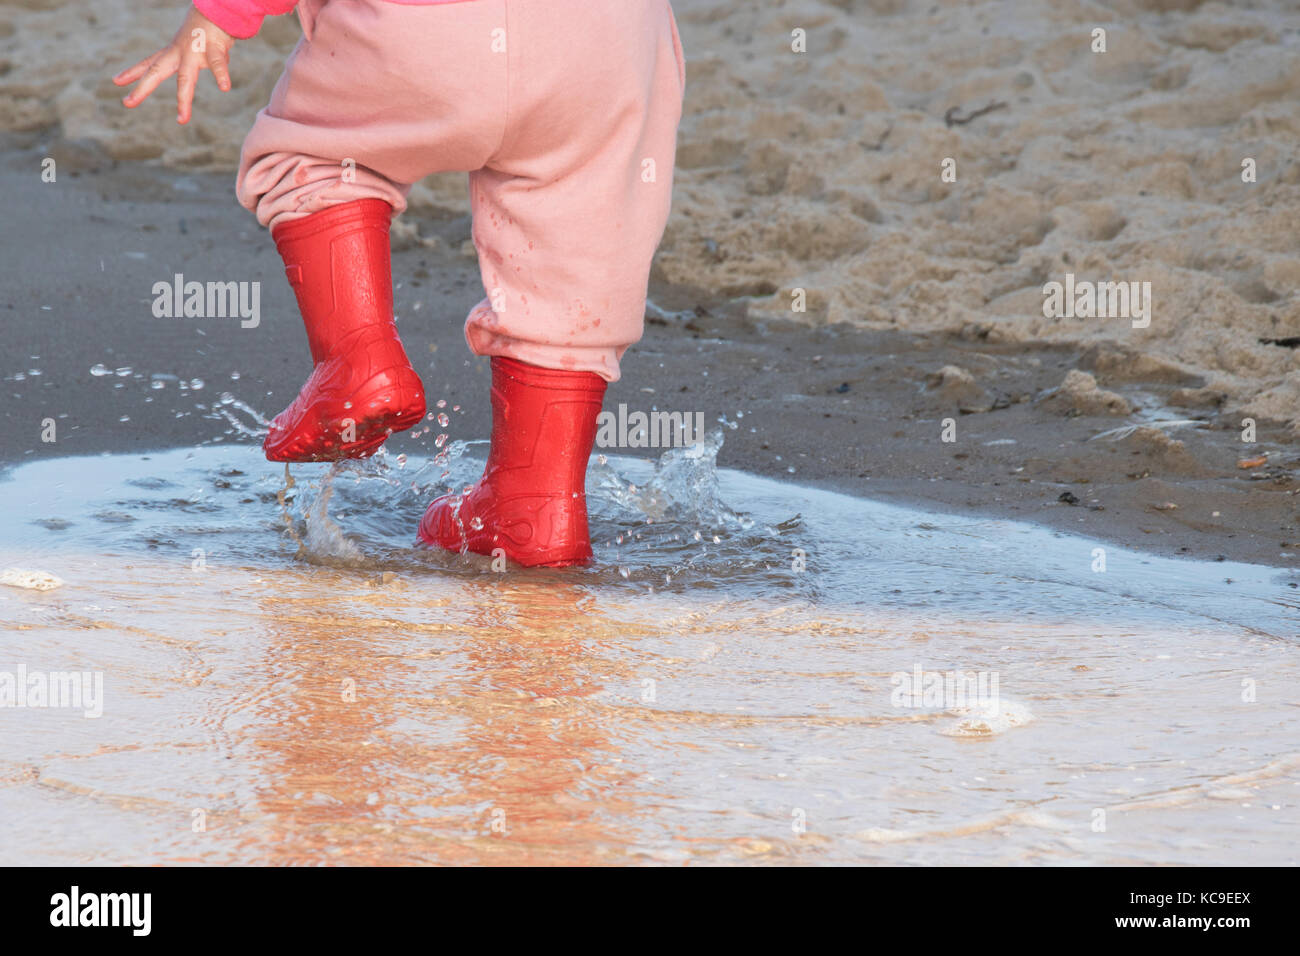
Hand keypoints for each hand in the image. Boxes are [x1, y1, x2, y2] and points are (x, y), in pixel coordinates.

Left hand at [113, 5, 235, 123]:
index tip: (116, 81)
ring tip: (181, 120)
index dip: (133, 72)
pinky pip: (218, 65)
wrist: (219, 9)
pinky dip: (221, 75)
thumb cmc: (210, 28)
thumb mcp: (199, 45)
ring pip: (186, 78)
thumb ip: (207, 64)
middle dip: (142, 88)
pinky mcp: (213, 49)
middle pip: (157, 72)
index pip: (150, 63)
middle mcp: (179, 52)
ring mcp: (194, 52)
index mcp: (173, 52)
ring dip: (184, 100)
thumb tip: (222, 82)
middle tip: (126, 104)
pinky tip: (224, 87)